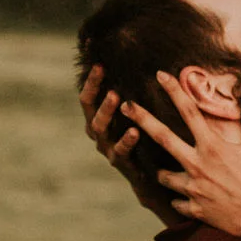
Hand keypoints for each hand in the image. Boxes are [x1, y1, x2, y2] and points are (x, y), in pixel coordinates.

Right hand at [79, 65, 166, 216]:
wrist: (153, 178)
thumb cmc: (144, 138)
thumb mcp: (136, 116)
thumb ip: (132, 94)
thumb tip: (141, 61)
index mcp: (98, 119)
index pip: (87, 98)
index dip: (91, 81)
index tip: (98, 63)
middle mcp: (99, 134)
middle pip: (90, 113)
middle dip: (99, 95)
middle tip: (110, 83)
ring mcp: (107, 149)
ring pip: (100, 130)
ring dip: (107, 112)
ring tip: (118, 100)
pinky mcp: (121, 164)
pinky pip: (120, 152)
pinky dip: (126, 141)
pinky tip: (135, 131)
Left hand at [120, 77, 240, 240]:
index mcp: (213, 147)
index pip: (189, 112)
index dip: (174, 91)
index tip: (160, 76)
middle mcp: (197, 165)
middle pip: (162, 138)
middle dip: (141, 119)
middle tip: (125, 107)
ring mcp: (193, 189)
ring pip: (164, 175)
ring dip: (162, 170)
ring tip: (163, 169)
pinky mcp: (195, 209)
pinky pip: (176, 201)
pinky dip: (178, 198)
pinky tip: (183, 197)